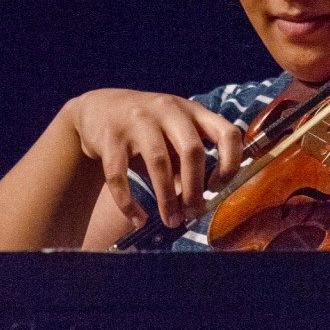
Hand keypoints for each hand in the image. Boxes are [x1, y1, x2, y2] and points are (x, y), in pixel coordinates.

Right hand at [65, 89, 242, 228]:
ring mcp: (138, 119)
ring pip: (159, 163)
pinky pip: (120, 175)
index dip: (230, 163)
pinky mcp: (110, 135)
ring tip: (170, 221)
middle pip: (192, 150)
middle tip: (192, 214)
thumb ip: (187, 166)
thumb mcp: (172, 139)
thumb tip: (197, 205)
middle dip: (195, 189)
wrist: (98, 109)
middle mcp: (168, 110)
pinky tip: (138, 219)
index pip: (228, 133)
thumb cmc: (147, 130)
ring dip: (167, 199)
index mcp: (193, 112)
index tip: (217, 188)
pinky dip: (129, 203)